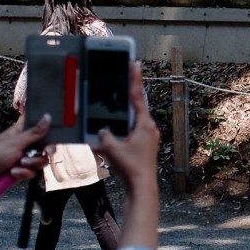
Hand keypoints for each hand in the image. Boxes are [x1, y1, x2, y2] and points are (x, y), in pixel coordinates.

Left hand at [0, 115, 49, 208]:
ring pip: (40, 161)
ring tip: (20, 165)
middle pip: (45, 146)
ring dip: (32, 164)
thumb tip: (48, 116)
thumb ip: (34, 132)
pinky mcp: (21, 172)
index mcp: (21, 133)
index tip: (54, 137)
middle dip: (44, 152)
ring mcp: (23, 159)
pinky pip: (32, 172)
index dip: (49, 133)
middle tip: (47, 152)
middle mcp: (24, 145)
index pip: (40, 129)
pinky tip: (13, 174)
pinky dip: (24, 173)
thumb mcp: (16, 143)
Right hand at [93, 64, 161, 249]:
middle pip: (136, 106)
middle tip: (121, 78)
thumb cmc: (130, 168)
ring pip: (133, 120)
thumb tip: (101, 130)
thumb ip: (104, 136)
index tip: (134, 63)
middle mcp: (149, 128)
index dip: (134, 79)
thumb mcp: (112, 149)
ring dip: (123, 114)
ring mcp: (147, 137)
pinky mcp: (143, 146)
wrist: (141, 187)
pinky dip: (122, 128)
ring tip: (113, 105)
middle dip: (127, 94)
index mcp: (144, 125)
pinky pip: (131, 131)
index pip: (138, 97)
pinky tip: (112, 130)